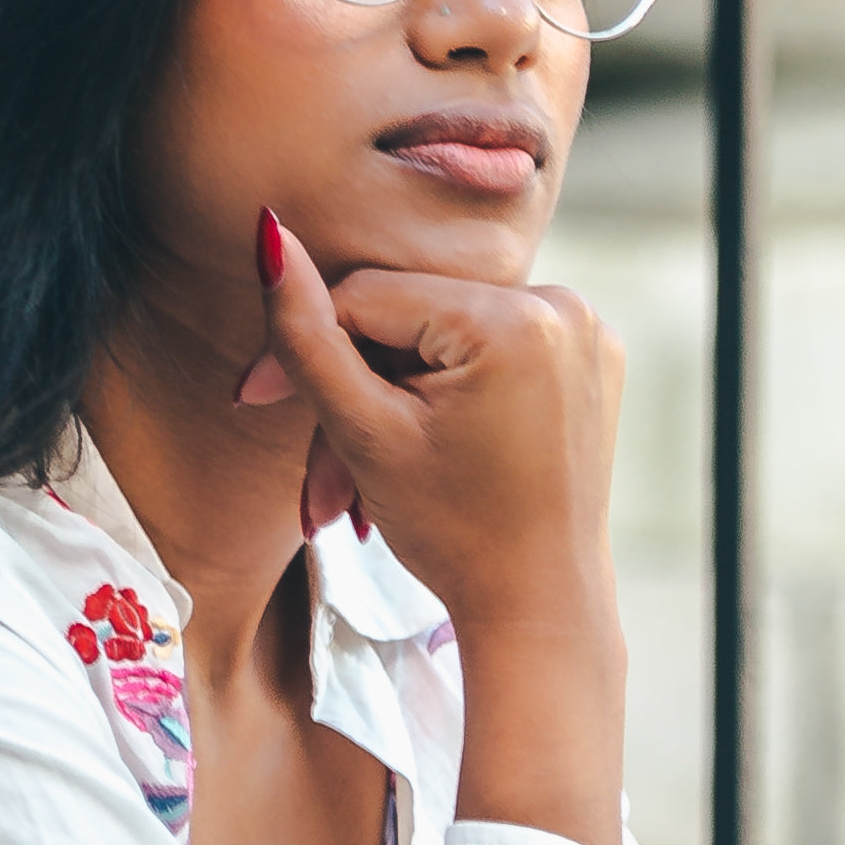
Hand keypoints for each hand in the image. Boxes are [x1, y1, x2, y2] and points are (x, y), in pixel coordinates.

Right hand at [239, 215, 623, 675]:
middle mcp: (564, 308)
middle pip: (413, 318)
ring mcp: (586, 332)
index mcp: (516, 320)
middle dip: (356, 388)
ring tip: (360, 476)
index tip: (253, 397)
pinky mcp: (591, 358)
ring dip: (396, 395)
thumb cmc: (454, 535)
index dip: (307, 343)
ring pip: (446, 336)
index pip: (372, 297)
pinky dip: (449, 390)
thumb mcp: (365, 433)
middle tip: (315, 464)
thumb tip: (267, 235)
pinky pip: (492, 351)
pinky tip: (428, 444)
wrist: (537, 609)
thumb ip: (309, 334)